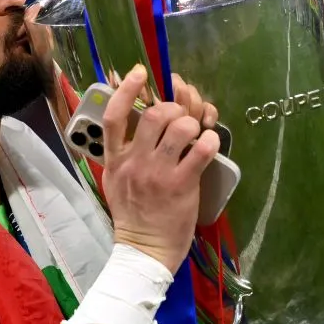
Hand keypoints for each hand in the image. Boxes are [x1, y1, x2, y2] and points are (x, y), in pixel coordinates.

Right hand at [101, 64, 220, 273]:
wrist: (144, 251)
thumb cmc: (132, 215)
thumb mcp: (116, 181)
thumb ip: (122, 154)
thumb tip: (134, 123)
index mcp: (115, 160)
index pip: (114, 116)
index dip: (127, 89)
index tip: (140, 72)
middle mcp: (135, 162)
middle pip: (154, 115)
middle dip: (173, 107)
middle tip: (181, 114)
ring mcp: (158, 174)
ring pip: (179, 127)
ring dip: (193, 122)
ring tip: (196, 130)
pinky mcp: (182, 186)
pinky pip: (200, 151)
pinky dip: (209, 139)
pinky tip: (209, 142)